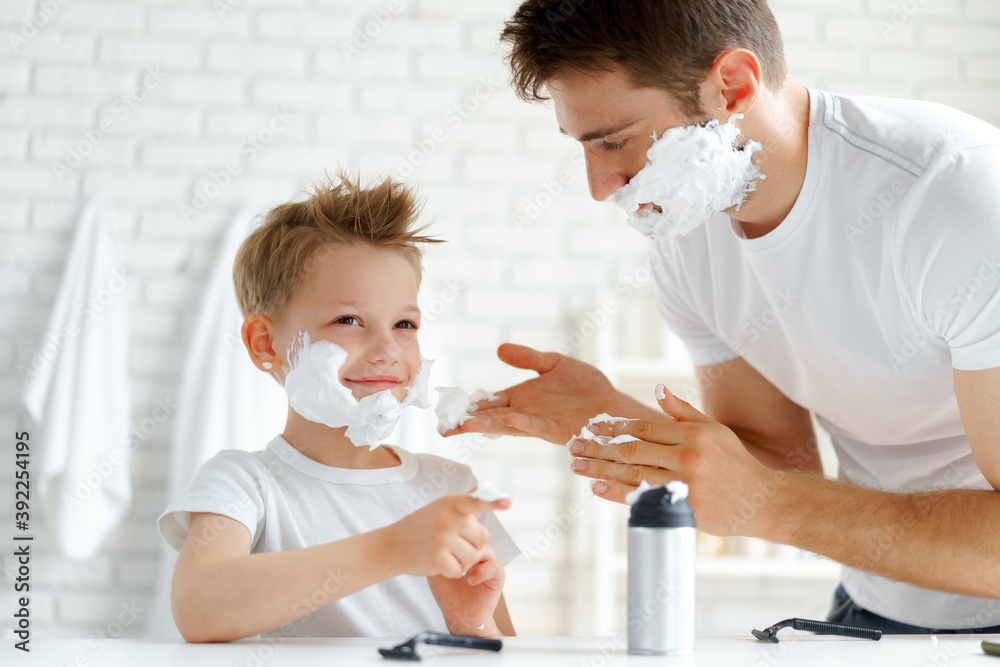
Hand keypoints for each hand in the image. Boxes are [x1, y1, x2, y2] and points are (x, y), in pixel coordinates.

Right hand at [387, 494, 510, 577]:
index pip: (476, 501)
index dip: (493, 502)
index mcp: (451, 503)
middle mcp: (448, 518)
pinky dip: (452, 572)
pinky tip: (438, 563)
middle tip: (455, 544)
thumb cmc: (421, 526)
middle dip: (473, 545)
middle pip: (482, 538)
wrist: (392, 545)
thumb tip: (484, 490)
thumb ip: (463, 503)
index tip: (509, 502)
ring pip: (473, 557)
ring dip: (462, 561)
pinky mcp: (438, 558)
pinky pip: (460, 570)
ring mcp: (442, 538)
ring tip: (443, 552)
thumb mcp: (440, 508)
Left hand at [427, 544, 504, 635]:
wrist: (458, 616)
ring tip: (459, 570)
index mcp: (464, 547)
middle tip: (450, 558)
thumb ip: (434, 554)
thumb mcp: (435, 570)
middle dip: (461, 545)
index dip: (454, 535)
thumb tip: (425, 540)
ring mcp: (488, 562)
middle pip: (473, 536)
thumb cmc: (447, 593)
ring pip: (485, 548)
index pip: (463, 530)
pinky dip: (482, 571)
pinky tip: (470, 580)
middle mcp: (478, 552)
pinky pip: (494, 566)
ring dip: (471, 557)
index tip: (442, 546)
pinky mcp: (497, 576)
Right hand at [444, 343, 633, 444]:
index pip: (487, 402)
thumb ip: (527, 358)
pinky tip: (507, 420)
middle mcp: (525, 413)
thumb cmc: (585, 386)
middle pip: (490, 418)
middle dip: (469, 423)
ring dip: (488, 426)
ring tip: (467, 426)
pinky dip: (521, 424)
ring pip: (507, 425)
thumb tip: (499, 349)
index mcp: (520, 397)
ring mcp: (539, 423)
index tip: (448, 410)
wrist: (612, 404)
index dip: (468, 406)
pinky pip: (535, 427)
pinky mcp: (557, 429)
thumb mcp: (553, 363)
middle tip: (445, 427)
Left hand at [567, 384, 779, 536]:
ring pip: (633, 475)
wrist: (761, 501)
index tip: (591, 426)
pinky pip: (643, 499)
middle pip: (632, 450)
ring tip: (577, 466)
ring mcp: (685, 484)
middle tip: (573, 445)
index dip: (614, 427)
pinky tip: (598, 489)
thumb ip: (682, 411)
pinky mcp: (684, 508)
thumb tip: (657, 389)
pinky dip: (617, 494)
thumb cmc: (735, 462)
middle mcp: (688, 456)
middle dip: (598, 447)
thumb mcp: (713, 429)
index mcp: (693, 433)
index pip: (643, 427)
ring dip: (600, 470)